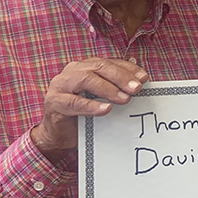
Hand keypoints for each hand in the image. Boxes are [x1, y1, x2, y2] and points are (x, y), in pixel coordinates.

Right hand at [30, 58, 148, 164]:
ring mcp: (60, 85)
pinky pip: (73, 102)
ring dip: (107, 89)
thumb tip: (137, 82)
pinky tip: (106, 109)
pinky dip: (91, 105)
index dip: (127, 68)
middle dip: (120, 77)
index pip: (109, 63)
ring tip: (124, 99)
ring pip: (85, 80)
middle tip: (136, 88)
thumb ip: (115, 88)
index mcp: (85, 67)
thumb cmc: (82, 113)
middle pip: (99, 68)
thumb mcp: (101, 98)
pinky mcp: (54, 102)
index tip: (144, 78)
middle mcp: (72, 71)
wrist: (58, 134)